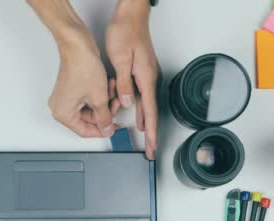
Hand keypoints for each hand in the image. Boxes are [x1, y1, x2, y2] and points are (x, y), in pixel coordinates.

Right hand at [49, 28, 117, 137]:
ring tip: (112, 91)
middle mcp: (60, 107)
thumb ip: (104, 118)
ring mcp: (64, 98)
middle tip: (116, 104)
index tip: (114, 128)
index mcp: (63, 114)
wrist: (78, 45)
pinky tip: (106, 86)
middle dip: (105, 111)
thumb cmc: (82, 67)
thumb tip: (107, 129)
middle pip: (87, 119)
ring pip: (89, 108)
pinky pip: (86, 98)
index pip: (84, 131)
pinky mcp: (70, 89)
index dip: (102, 130)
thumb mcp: (99, 98)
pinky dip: (98, 94)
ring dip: (103, 101)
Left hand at [106, 0, 158, 158]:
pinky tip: (139, 118)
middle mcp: (149, 78)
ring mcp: (147, 76)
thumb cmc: (126, 32)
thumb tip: (129, 103)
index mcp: (146, 77)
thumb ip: (124, 83)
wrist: (130, 16)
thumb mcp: (120, 59)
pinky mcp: (141, 72)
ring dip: (147, 124)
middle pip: (152, 112)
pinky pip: (143, 97)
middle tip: (152, 151)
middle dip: (153, 134)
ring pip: (148, 106)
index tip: (153, 147)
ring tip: (147, 141)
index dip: (152, 132)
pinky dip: (142, 111)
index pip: (150, 111)